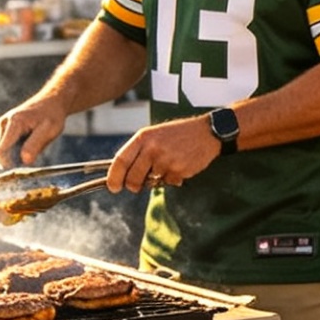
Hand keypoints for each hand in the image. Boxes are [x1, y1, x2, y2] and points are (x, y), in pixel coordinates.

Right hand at [0, 92, 67, 166]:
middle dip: (16, 159)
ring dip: (19, 153)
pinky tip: (32, 141)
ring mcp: (4, 125)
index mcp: (13, 123)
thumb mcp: (49, 130)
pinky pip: (10, 145)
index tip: (17, 174)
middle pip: (4, 152)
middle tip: (34, 157)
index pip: (1, 151)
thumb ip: (35, 144)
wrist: (53, 101)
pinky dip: (20, 148)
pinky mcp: (7, 129)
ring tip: (37, 143)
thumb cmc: (52, 115)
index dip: (6, 166)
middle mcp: (4, 123)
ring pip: (7, 149)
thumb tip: (24, 160)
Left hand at [106, 116, 221, 192]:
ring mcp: (166, 161)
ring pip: (152, 182)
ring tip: (168, 164)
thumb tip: (124, 175)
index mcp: (143, 138)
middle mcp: (152, 149)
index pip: (120, 161)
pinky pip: (169, 182)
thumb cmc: (178, 134)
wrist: (206, 132)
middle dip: (133, 186)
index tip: (113, 187)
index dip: (113, 177)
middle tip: (136, 186)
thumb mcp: (154, 135)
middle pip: (133, 178)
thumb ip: (139, 152)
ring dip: (157, 179)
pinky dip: (172, 178)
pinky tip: (180, 165)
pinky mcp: (179, 171)